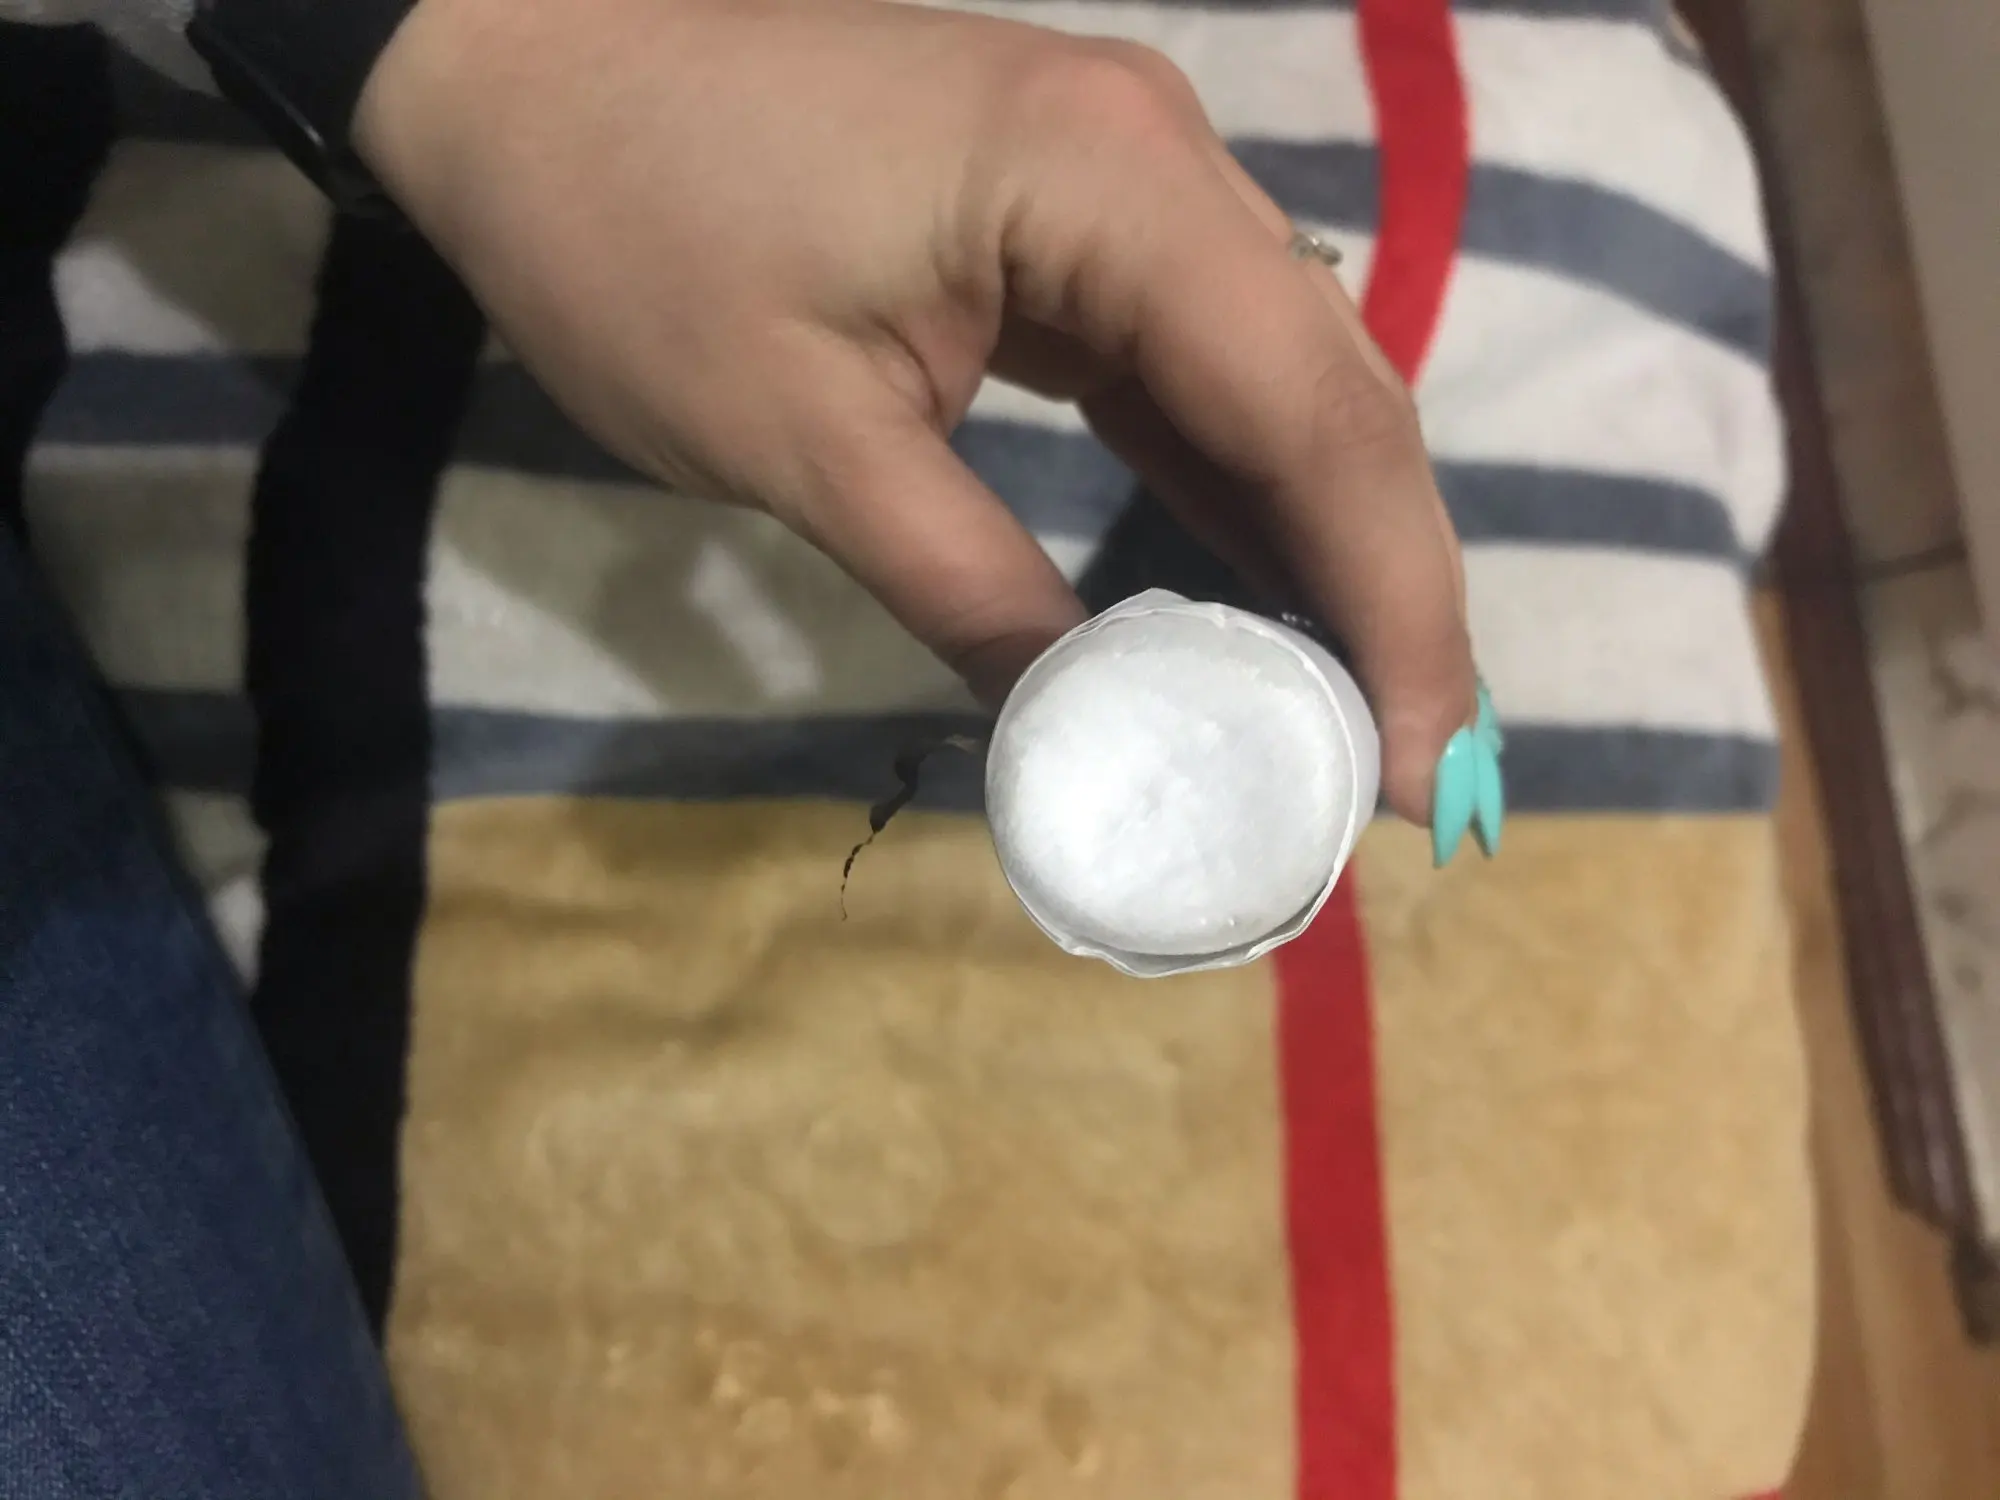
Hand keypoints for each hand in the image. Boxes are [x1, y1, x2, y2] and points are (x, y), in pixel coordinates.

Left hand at [353, 0, 1473, 822]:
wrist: (515, 56)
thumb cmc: (629, 232)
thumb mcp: (798, 442)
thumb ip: (972, 593)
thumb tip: (1101, 746)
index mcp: (1117, 184)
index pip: (1316, 415)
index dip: (1392, 604)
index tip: (1423, 772)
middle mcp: (1165, 166)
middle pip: (1335, 398)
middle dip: (1384, 592)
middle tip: (1411, 777)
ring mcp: (1126, 188)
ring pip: (1281, 389)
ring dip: (1322, 553)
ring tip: (1355, 724)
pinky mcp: (1073, 230)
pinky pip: (1192, 376)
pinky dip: (1234, 496)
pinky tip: (1261, 610)